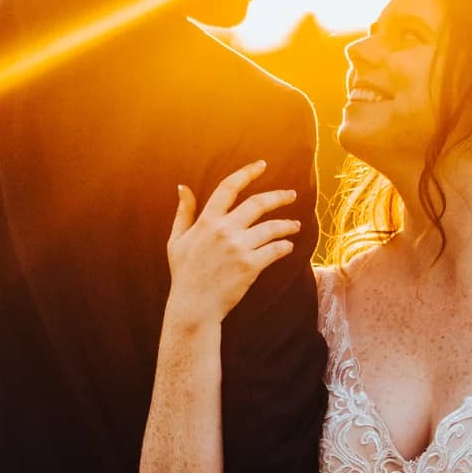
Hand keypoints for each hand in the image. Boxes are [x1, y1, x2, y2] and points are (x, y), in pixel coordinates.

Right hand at [165, 161, 299, 325]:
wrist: (193, 307)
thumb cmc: (184, 274)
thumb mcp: (176, 240)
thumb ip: (184, 212)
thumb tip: (183, 187)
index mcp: (207, 221)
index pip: (229, 188)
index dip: (247, 173)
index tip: (262, 165)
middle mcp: (224, 230)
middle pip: (258, 203)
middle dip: (279, 196)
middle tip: (291, 194)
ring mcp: (238, 248)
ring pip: (272, 227)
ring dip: (287, 224)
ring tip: (295, 225)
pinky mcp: (250, 266)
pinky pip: (275, 250)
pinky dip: (284, 246)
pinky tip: (288, 246)